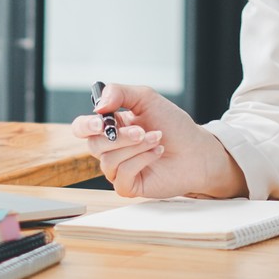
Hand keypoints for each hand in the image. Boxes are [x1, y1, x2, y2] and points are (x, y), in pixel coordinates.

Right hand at [69, 82, 247, 199]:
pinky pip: (122, 175)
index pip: (82, 127)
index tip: (101, 121)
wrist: (196, 150)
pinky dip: (142, 160)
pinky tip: (157, 152)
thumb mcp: (146, 98)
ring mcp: (118, 169)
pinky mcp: (128, 186)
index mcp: (110, 126)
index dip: (86, 125)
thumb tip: (98, 105)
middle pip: (93, 144)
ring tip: (157, 138)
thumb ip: (119, 93)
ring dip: (136, 147)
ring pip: (109, 160)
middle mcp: (111, 148)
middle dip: (119, 137)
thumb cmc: (173, 125)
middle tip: (141, 131)